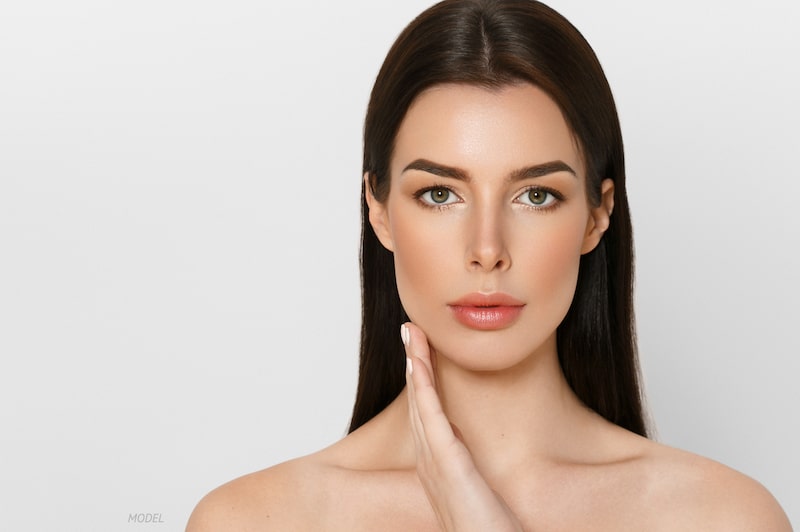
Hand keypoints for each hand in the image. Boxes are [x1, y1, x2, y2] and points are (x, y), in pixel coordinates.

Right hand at [402, 322, 524, 531]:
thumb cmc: (486, 529)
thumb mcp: (476, 490)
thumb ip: (467, 468)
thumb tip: (467, 449)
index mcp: (437, 462)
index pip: (427, 411)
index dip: (422, 379)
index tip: (420, 351)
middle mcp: (428, 458)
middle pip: (418, 399)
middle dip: (413, 362)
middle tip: (410, 330)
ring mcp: (433, 458)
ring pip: (420, 399)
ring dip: (414, 363)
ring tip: (411, 333)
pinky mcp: (445, 460)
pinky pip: (429, 414)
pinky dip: (421, 384)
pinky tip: (417, 361)